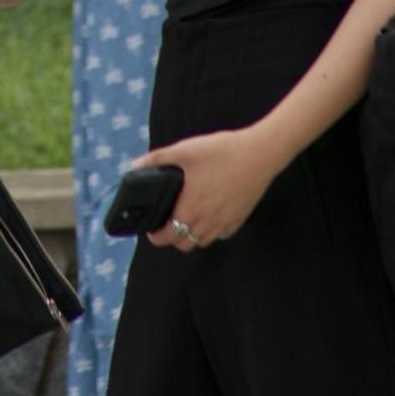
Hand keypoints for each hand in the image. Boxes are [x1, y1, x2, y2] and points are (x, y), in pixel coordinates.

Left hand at [134, 127, 287, 251]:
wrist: (260, 154)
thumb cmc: (221, 152)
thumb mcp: (184, 150)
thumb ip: (157, 159)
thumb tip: (134, 166)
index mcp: (190, 208)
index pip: (168, 237)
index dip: (156, 237)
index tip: (151, 229)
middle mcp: (207, 222)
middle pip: (184, 244)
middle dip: (172, 238)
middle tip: (167, 222)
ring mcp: (225, 223)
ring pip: (203, 242)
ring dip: (191, 235)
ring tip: (187, 218)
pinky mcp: (239, 219)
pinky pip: (221, 234)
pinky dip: (211, 230)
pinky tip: (209, 214)